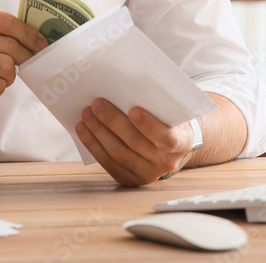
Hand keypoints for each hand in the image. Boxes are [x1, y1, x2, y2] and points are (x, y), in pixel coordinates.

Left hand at [75, 98, 195, 186]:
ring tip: (86, 114)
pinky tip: (83, 129)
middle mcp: (165, 162)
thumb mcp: (172, 113)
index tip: (132, 109)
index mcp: (181, 143)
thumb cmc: (169, 122)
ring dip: (98, 132)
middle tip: (97, 104)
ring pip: (118, 153)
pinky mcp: (130, 179)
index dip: (148, 124)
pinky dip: (93, 145)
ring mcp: (147, 174)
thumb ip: (159, 105)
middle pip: (135, 142)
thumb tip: (129, 87)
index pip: (166, 137)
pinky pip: (108, 163)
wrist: (172, 147)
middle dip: (113, 121)